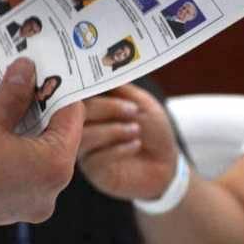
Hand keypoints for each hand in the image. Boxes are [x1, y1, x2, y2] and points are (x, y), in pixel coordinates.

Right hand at [0, 58, 83, 238]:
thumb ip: (15, 93)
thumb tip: (27, 72)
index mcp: (54, 168)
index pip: (72, 118)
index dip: (59, 90)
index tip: (45, 71)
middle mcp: (47, 193)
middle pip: (55, 139)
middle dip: (39, 109)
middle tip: (23, 81)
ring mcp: (24, 207)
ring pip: (34, 159)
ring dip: (22, 130)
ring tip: (1, 102)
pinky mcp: (2, 213)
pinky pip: (16, 176)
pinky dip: (8, 153)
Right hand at [79, 85, 177, 200]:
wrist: (166, 165)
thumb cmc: (153, 131)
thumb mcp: (141, 102)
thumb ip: (120, 89)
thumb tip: (99, 73)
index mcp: (92, 107)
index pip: (79, 94)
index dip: (89, 88)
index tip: (105, 86)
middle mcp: (83, 127)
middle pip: (77, 114)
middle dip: (106, 108)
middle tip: (132, 110)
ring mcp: (86, 149)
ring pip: (84, 136)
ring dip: (113, 131)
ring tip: (136, 130)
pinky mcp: (94, 170)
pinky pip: (96, 158)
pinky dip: (118, 149)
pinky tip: (135, 145)